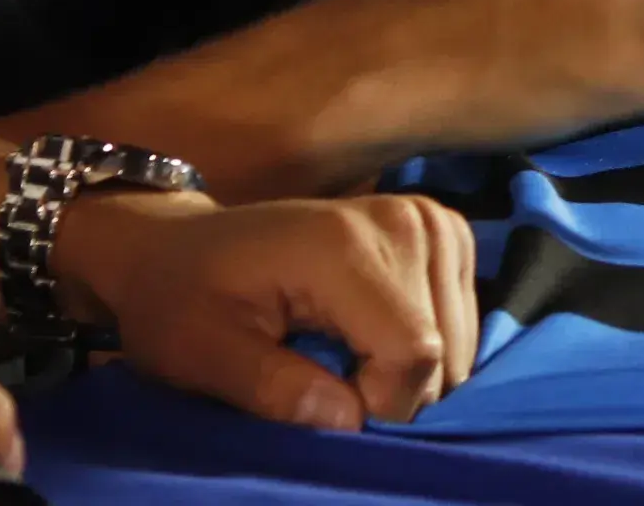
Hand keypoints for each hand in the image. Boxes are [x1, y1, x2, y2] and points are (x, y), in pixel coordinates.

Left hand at [52, 187, 475, 432]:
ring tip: (345, 359)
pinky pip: (462, 312)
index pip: (414, 351)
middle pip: (444, 347)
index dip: (378, 406)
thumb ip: (273, 389)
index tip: (323, 409)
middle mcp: (404, 222)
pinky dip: (427, 340)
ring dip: (411, 368)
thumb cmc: (181, 301)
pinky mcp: (442, 229)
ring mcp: (429, 220)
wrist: (180, 245)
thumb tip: (351, 423)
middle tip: (325, 384)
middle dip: (394, 390)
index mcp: (345, 247)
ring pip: (460, 336)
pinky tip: (374, 336)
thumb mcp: (202, 355)